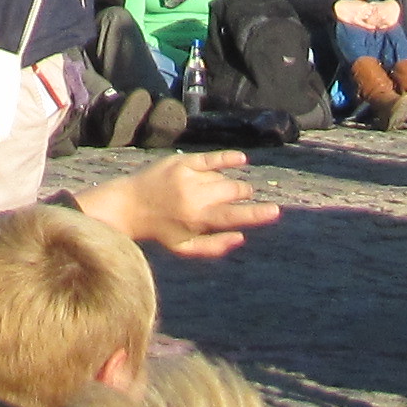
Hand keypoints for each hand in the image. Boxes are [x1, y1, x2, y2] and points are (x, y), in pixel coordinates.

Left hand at [73, 150, 276, 260]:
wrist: (130, 204)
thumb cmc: (161, 229)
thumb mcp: (185, 248)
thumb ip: (214, 246)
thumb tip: (242, 238)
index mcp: (197, 220)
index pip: (234, 216)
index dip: (257, 214)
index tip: (276, 211)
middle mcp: (195, 197)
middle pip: (232, 192)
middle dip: (243, 194)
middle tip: (246, 196)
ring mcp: (189, 177)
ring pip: (222, 178)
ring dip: (229, 183)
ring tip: (222, 190)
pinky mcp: (182, 162)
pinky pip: (211, 158)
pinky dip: (227, 158)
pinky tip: (241, 159)